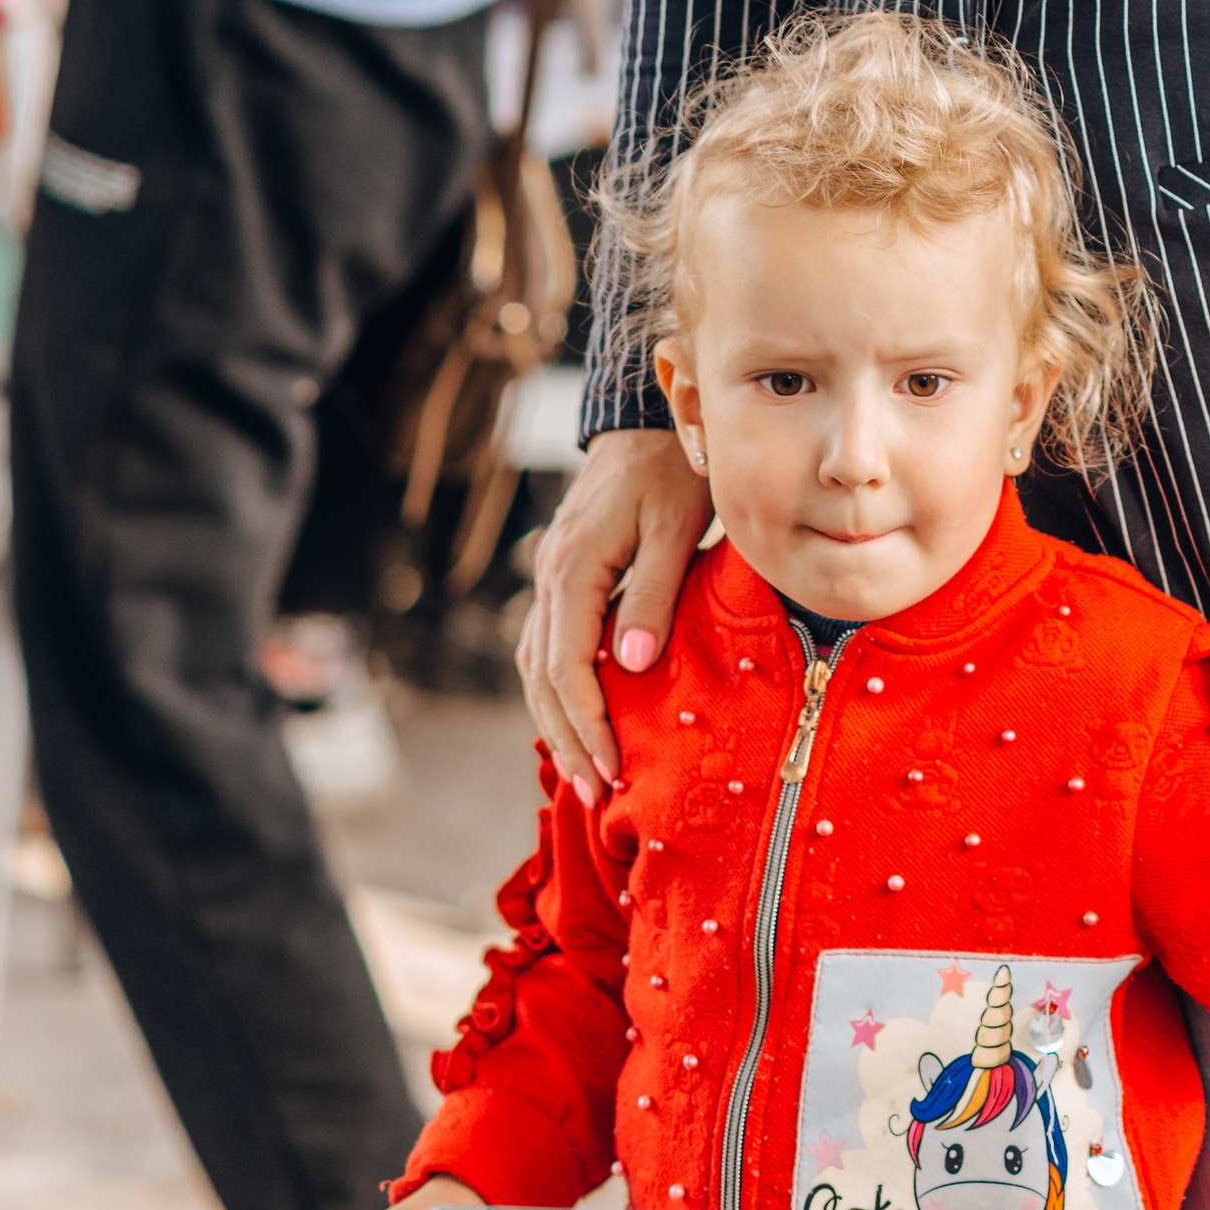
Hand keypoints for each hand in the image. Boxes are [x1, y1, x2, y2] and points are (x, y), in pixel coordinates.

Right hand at [517, 426, 712, 795]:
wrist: (648, 417)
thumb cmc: (672, 468)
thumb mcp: (674, 527)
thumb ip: (652, 595)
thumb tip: (630, 666)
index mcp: (573, 567)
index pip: (566, 666)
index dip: (586, 724)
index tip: (612, 769)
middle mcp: (550, 574)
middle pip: (542, 676)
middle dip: (567, 738)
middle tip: (596, 792)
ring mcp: (550, 573)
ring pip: (536, 663)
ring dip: (557, 719)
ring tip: (585, 771)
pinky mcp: (563, 574)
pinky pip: (546, 642)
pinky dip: (556, 687)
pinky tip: (577, 716)